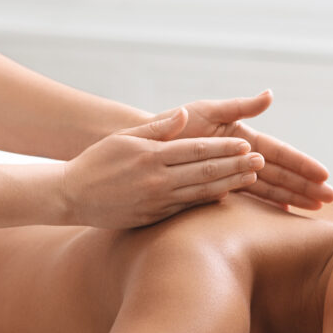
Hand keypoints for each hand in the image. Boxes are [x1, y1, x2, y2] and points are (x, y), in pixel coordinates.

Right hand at [61, 109, 263, 227]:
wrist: (71, 196)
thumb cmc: (98, 162)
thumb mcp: (124, 138)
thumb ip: (157, 127)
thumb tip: (184, 114)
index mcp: (150, 155)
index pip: (196, 150)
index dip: (224, 147)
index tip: (246, 144)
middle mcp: (157, 179)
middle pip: (205, 172)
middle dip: (236, 165)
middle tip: (261, 161)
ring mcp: (157, 201)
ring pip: (201, 192)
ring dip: (229, 184)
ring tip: (252, 178)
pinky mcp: (154, 217)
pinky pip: (187, 209)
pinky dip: (208, 202)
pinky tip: (227, 196)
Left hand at [149, 91, 332, 209]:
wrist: (147, 144)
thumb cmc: (174, 123)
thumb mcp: (206, 111)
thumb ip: (239, 106)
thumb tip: (270, 95)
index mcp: (243, 138)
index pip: (280, 153)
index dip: (302, 164)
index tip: (323, 174)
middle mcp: (242, 156)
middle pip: (281, 173)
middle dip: (306, 185)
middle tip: (331, 198)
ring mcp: (233, 172)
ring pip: (270, 188)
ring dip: (294, 197)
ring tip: (317, 208)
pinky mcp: (221, 186)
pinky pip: (250, 198)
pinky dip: (270, 205)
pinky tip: (286, 214)